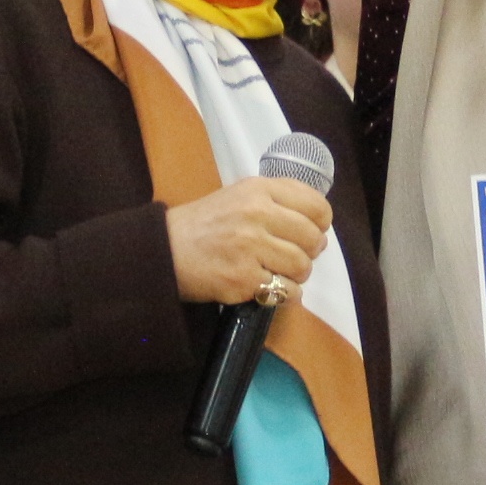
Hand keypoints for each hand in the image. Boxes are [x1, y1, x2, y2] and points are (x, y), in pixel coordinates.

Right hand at [167, 178, 330, 305]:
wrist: (165, 249)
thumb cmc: (204, 224)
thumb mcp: (238, 195)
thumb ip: (276, 200)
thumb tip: (317, 224)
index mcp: (258, 189)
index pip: (316, 206)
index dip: (320, 224)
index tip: (310, 232)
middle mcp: (257, 214)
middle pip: (313, 238)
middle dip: (309, 252)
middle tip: (293, 257)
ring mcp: (250, 247)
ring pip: (302, 266)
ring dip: (296, 275)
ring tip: (278, 273)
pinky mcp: (244, 279)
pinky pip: (286, 291)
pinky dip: (284, 295)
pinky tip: (269, 289)